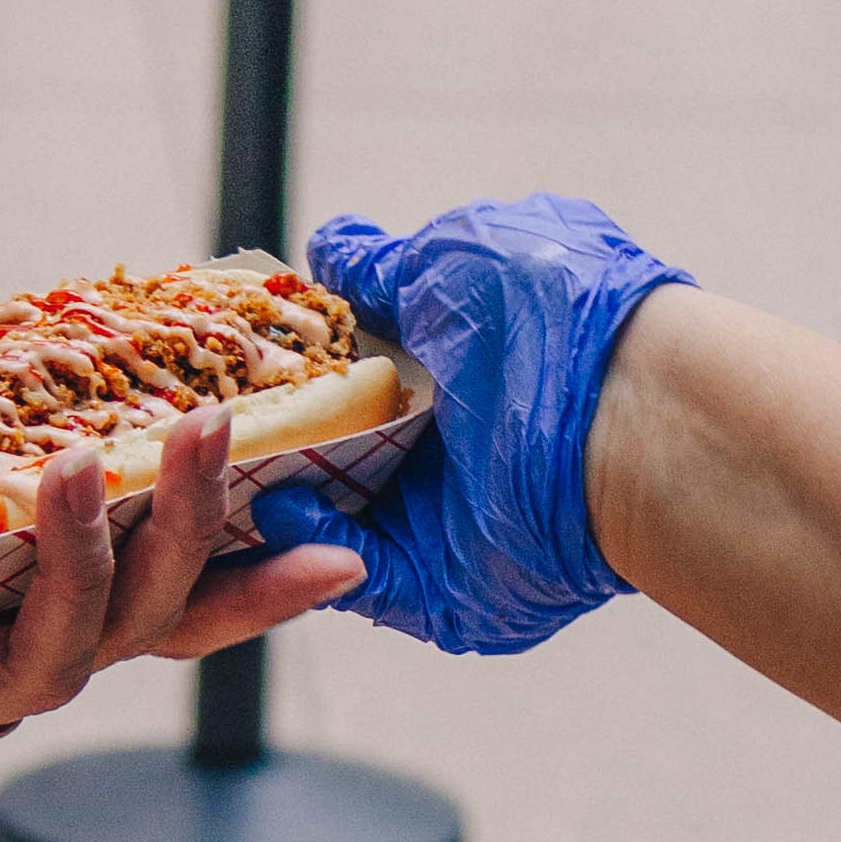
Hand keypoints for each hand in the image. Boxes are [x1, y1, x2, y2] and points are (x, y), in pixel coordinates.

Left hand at [0, 408, 356, 749]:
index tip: (341, 552)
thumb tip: (70, 341)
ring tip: (80, 471)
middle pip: (118, 637)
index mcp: (20, 620)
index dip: (250, 595)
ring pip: (26, 671)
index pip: (164, 617)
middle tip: (202, 436)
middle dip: (172, 539)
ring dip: (66, 570)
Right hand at [258, 196, 693, 654]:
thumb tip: (332, 250)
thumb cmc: (549, 316)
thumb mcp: (452, 257)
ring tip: (231, 468)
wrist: (629, 418)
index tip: (234, 363)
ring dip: (279, 498)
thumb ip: (380, 268)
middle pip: (336, 453)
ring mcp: (450, 522)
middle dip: (273, 442)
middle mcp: (456, 446)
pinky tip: (286, 509)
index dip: (294, 371)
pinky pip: (362, 577)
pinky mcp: (446, 591)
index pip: (356, 376)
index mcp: (461, 365)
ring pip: (334, 522)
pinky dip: (316, 548)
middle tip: (211, 423)